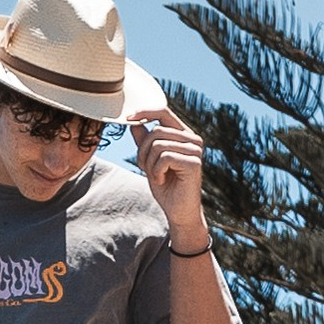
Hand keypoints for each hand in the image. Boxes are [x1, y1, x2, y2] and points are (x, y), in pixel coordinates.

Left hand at [130, 106, 211, 252]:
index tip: (128, 118)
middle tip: (146, 168)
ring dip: (149, 163)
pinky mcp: (194, 162)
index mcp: (183, 134)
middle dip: (143, 151)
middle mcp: (192, 139)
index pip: (163, 111)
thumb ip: (144, 142)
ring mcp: (195, 149)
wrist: (178, 211)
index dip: (145, 112)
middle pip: (156, 131)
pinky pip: (164, 157)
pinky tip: (162, 180)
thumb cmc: (166, 186)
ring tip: (156, 176)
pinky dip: (156, 171)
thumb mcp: (150, 161)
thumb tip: (133, 123)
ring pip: (158, 144)